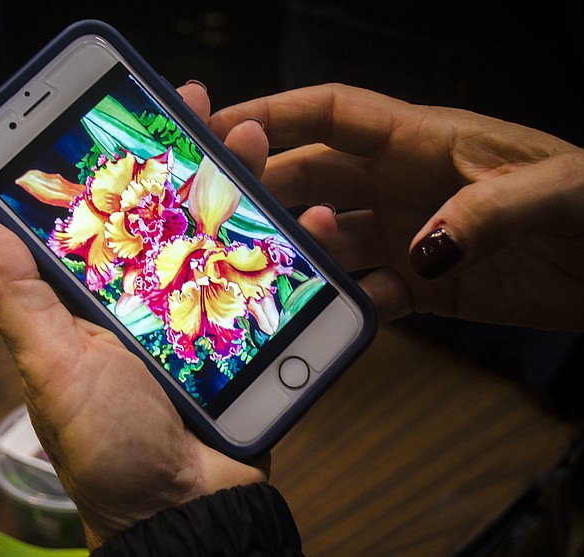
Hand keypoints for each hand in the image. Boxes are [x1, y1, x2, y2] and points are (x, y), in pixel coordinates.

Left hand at [0, 82, 268, 549]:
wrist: (183, 514)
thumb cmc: (107, 448)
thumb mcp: (54, 368)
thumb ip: (20, 300)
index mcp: (98, 302)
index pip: (107, 217)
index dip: (119, 164)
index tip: (133, 116)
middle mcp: (151, 302)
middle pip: (172, 217)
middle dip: (188, 159)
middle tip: (203, 108)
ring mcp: (205, 319)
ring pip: (225, 239)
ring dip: (243, 188)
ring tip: (255, 144)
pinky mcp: (251, 342)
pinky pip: (274, 287)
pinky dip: (297, 253)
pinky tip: (312, 224)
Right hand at [211, 84, 583, 329]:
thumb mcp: (555, 191)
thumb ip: (488, 212)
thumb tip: (421, 252)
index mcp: (422, 139)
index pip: (329, 114)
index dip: (271, 114)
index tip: (218, 129)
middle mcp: (402, 184)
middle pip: (311, 178)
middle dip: (266, 191)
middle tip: (220, 214)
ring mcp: (410, 236)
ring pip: (332, 242)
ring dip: (304, 257)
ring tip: (275, 274)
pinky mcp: (426, 286)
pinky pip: (369, 295)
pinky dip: (350, 307)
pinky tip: (342, 318)